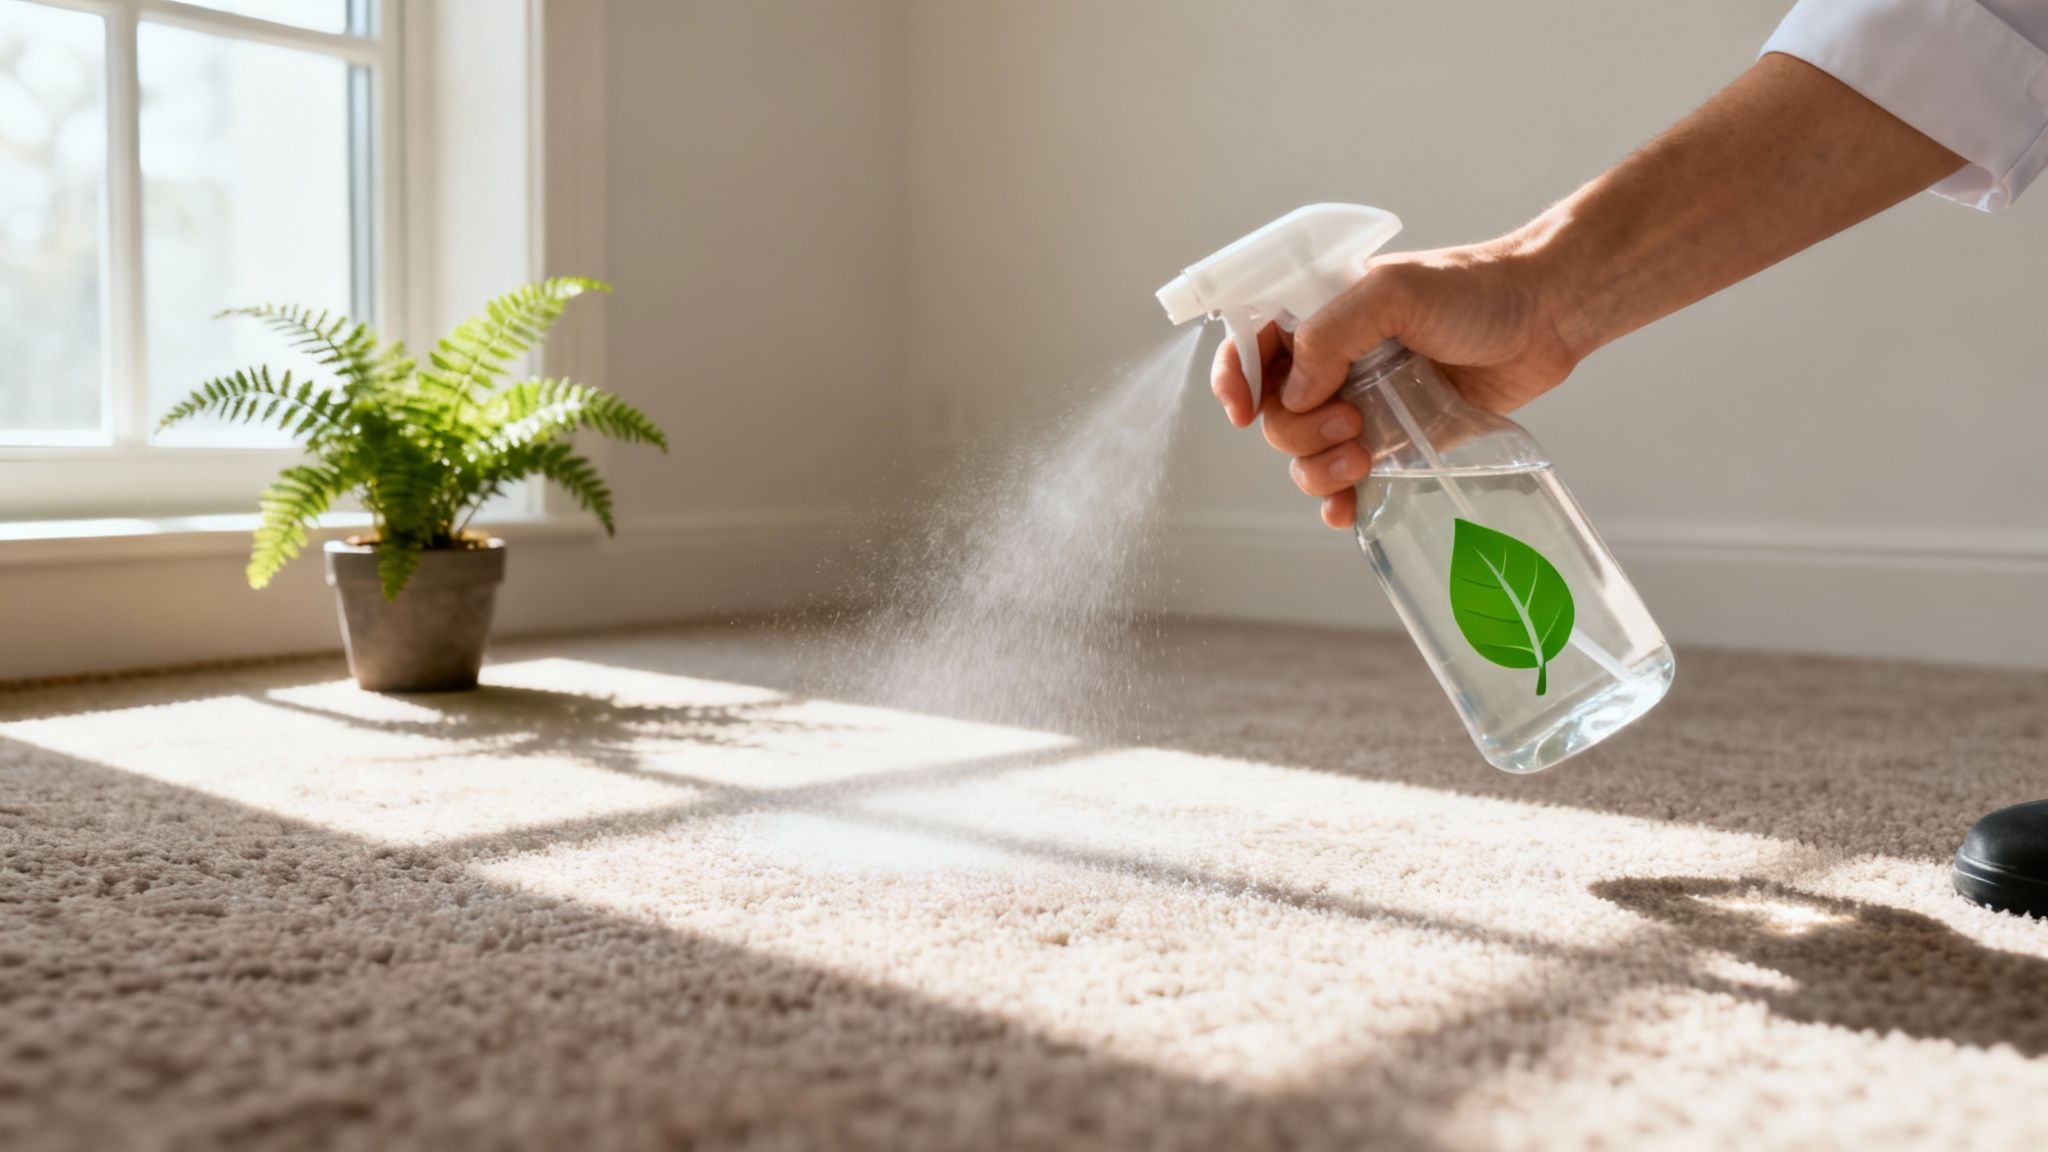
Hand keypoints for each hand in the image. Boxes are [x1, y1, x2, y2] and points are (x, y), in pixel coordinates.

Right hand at [1210, 240, 1578, 528]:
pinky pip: (1347, 481)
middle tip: (1349, 419)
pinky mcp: (1395, 442)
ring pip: (1304, 455)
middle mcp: (1332, 363)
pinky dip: (1337, 501)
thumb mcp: (1395, 292)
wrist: (1546, 318)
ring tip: (1363, 458)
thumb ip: (1333, 334)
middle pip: (1275, 414)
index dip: (1234, 379)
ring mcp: (1362, 406)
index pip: (1250, 346)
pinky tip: (1348, 510)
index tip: (1242, 411)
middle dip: (1298, 431)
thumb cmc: (1475, 289)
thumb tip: (1292, 394)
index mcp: (1319, 315)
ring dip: (1318, 469)